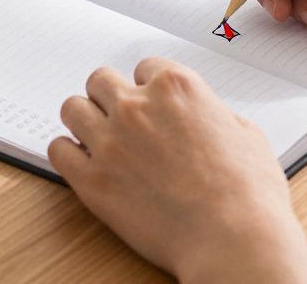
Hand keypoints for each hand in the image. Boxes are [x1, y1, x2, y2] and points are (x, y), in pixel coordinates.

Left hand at [49, 58, 306, 282]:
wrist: (233, 239)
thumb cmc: (248, 194)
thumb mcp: (247, 135)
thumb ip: (216, 115)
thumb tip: (207, 119)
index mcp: (176, 87)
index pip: (144, 67)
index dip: (148, 88)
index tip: (149, 103)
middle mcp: (137, 106)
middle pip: (101, 81)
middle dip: (110, 97)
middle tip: (119, 117)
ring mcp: (110, 141)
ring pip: (72, 109)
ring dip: (84, 120)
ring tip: (96, 137)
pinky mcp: (92, 180)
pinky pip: (58, 150)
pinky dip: (68, 153)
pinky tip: (82, 163)